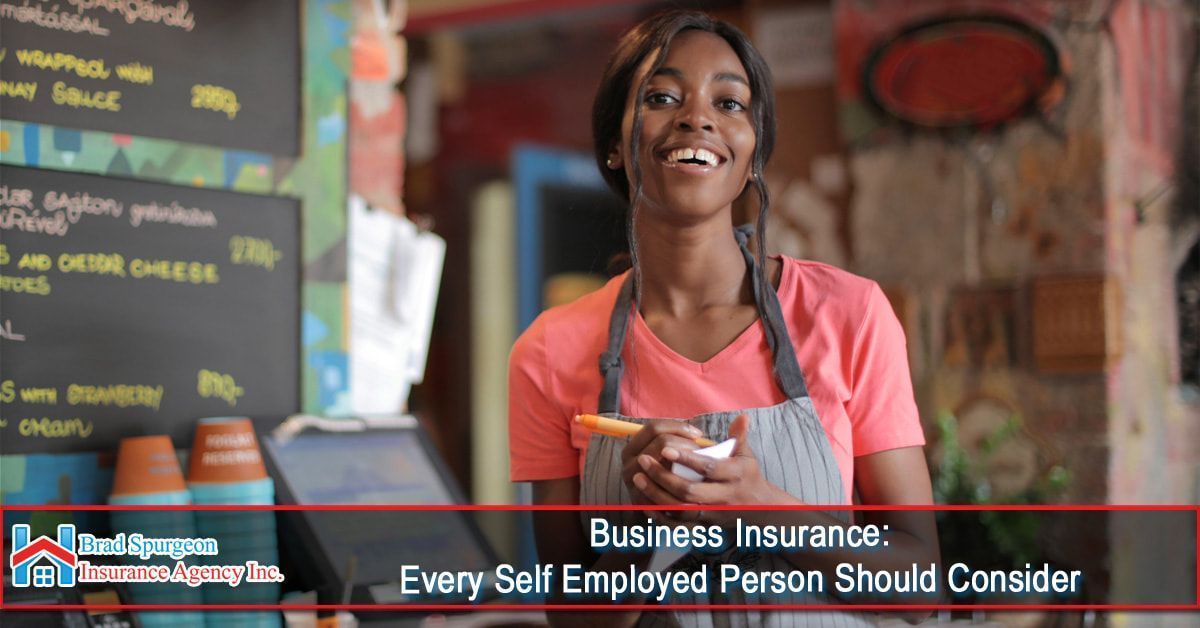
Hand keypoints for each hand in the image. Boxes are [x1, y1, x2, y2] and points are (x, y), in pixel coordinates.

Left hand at [635, 414, 788, 523]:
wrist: (758, 509)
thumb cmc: (747, 476)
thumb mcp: (747, 456)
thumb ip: (739, 437)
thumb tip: (741, 416)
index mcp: (735, 476)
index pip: (709, 468)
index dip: (687, 459)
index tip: (665, 448)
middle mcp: (723, 497)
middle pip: (689, 492)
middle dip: (664, 477)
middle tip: (643, 461)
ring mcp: (711, 513)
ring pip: (680, 510)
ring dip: (656, 495)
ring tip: (638, 478)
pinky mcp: (702, 525)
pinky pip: (678, 524)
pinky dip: (660, 515)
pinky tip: (645, 501)